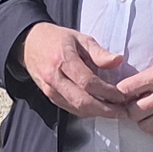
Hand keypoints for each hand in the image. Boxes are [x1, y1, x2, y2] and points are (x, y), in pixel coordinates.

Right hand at [20, 22, 135, 120]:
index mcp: (64, 60)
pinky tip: (99, 109)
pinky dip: (87, 112)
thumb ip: (99, 52)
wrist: (29, 44)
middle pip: (82, 101)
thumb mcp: (80, 38)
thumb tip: (118, 61)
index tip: (122, 95)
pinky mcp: (50, 96)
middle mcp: (55, 78)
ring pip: (76, 109)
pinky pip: (70, 109)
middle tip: (122, 112)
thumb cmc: (57, 39)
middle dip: (105, 110)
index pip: (88, 83)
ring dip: (97, 113)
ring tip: (115, 112)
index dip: (107, 92)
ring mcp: (50, 89)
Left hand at [111, 44, 152, 140]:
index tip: (121, 94)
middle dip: (130, 109)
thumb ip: (146, 75)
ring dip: (142, 121)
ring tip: (146, 113)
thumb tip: (129, 89)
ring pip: (146, 126)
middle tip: (133, 105)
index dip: (120, 92)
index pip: (127, 89)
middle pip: (134, 111)